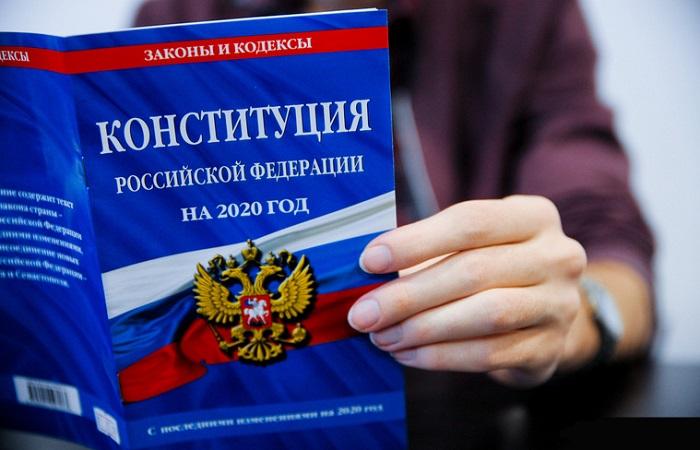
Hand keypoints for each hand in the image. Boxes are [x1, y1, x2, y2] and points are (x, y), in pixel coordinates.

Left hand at [347, 195, 588, 386]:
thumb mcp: (471, 245)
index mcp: (533, 216)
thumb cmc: (492, 268)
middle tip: (364, 313)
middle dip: (409, 294)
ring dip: (422, 329)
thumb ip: (427, 249)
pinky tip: (408, 354)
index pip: (470, 221)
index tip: (369, 260)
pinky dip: (440, 357)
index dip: (416, 241)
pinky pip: (488, 354)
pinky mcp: (549, 348)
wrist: (545, 313)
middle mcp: (556, 256)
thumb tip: (366, 272)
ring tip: (382, 337)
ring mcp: (559, 304)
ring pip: (485, 315)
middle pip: (474, 271)